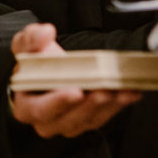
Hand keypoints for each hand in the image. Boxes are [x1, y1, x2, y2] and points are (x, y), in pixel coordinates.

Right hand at [9, 23, 140, 137]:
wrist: (47, 69)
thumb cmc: (35, 60)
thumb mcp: (27, 44)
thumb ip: (32, 38)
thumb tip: (45, 34)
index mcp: (26, 107)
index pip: (40, 110)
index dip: (58, 102)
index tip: (75, 91)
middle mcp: (47, 121)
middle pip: (68, 120)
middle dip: (89, 105)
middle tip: (103, 90)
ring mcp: (69, 123)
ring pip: (89, 120)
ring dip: (108, 105)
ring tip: (120, 90)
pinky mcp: (88, 120)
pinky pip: (105, 116)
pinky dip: (119, 104)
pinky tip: (130, 92)